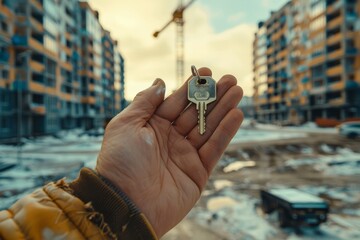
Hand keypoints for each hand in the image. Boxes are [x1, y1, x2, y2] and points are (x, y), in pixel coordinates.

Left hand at [96, 68, 242, 236]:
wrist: (126, 203)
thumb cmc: (120, 162)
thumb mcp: (125, 125)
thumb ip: (144, 102)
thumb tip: (160, 82)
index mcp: (152, 127)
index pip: (176, 102)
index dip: (191, 88)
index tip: (207, 73)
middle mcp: (170, 140)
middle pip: (195, 113)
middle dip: (213, 96)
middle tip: (230, 80)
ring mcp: (185, 156)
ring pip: (208, 128)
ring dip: (224, 110)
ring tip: (238, 92)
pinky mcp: (197, 173)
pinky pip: (214, 149)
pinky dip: (226, 132)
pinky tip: (236, 115)